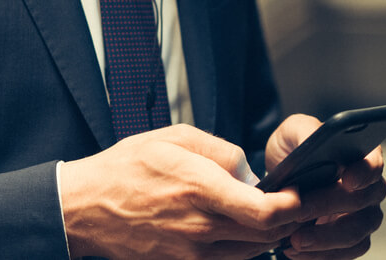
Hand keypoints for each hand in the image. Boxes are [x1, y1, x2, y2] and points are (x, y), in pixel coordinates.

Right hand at [60, 124, 305, 258]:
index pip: (266, 212)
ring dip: (267, 233)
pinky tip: (236, 226)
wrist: (85, 208)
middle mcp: (200, 227)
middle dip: (289, 218)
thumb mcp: (173, 138)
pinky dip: (243, 246)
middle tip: (293, 199)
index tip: (300, 191)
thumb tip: (249, 170)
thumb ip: (220, 150)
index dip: (294, 205)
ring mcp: (192, 253)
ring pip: (253, 252)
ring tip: (264, 209)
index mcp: (199, 189)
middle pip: (268, 235)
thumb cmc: (126, 168)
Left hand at [265, 115, 385, 258]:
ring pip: (357, 234)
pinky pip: (348, 254)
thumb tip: (318, 139)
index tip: (346, 180)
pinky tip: (296, 252)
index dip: (364, 173)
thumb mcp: (293, 131)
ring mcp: (364, 215)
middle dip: (328, 208)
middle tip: (297, 213)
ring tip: (294, 241)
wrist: (282, 176)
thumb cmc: (294, 148)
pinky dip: (322, 256)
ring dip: (325, 240)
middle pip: (363, 202)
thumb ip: (306, 131)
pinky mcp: (351, 239)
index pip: (374, 164)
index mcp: (362, 155)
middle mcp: (370, 187)